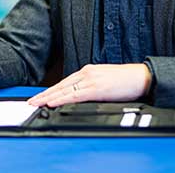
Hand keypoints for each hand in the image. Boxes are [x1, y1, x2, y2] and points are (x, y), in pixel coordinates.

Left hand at [27, 63, 151, 107]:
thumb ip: (91, 86)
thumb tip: (80, 96)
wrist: (142, 76)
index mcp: (88, 71)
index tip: (40, 96)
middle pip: (60, 85)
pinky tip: (53, 102)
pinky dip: (62, 99)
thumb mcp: (105, 81)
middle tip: (31, 101)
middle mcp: (86, 73)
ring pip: (64, 90)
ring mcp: (91, 79)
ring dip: (48, 98)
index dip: (50, 90)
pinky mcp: (97, 88)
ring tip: (37, 103)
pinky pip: (75, 95)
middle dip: (44, 94)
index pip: (64, 82)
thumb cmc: (127, 80)